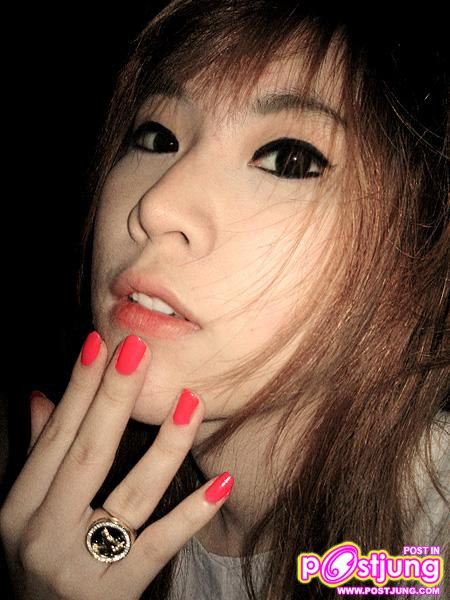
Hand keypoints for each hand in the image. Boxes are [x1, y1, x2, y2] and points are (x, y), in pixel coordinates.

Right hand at [0, 332, 233, 599]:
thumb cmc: (41, 566)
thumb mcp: (26, 515)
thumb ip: (38, 455)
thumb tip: (43, 397)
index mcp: (21, 508)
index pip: (57, 436)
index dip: (79, 388)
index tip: (101, 343)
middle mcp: (43, 534)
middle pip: (88, 454)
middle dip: (114, 397)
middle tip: (138, 350)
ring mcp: (79, 565)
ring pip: (131, 494)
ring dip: (165, 444)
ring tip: (191, 401)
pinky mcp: (116, 594)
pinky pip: (159, 546)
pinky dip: (192, 514)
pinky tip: (222, 482)